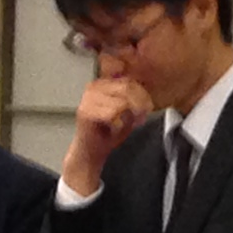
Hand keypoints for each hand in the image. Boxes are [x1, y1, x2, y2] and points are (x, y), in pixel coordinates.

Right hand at [59, 73, 156, 197]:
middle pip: (127, 88)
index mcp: (104, 83)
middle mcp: (94, 87)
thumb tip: (148, 95)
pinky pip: (112, 113)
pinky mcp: (85, 112)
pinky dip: (118, 123)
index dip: (143, 95)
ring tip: (129, 124)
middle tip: (141, 118)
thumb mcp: (127, 112)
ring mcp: (88, 98)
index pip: (130, 81)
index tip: (148, 109)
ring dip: (130, 115)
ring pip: (121, 101)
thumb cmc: (109, 131)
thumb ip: (135, 100)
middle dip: (140, 104)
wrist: (91, 150)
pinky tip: (116, 128)